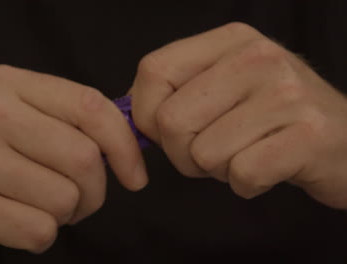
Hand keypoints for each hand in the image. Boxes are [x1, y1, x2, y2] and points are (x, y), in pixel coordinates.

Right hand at [0, 65, 146, 258]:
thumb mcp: (8, 112)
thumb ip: (63, 119)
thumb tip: (126, 144)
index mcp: (10, 84)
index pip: (91, 107)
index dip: (125, 145)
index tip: (134, 174)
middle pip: (85, 159)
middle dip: (95, 191)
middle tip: (78, 199)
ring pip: (65, 200)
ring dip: (64, 214)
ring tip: (36, 206)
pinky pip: (40, 230)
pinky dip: (40, 234)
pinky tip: (15, 220)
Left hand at [130, 22, 346, 207]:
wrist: (345, 140)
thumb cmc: (272, 118)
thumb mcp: (225, 86)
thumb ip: (176, 93)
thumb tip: (130, 117)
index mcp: (230, 41)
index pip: (154, 71)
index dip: (144, 114)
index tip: (162, 132)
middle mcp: (258, 58)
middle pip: (171, 121)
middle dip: (183, 153)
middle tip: (214, 150)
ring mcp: (286, 94)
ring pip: (203, 154)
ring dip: (218, 169)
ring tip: (248, 152)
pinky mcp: (308, 136)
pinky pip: (241, 175)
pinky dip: (246, 184)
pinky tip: (269, 167)